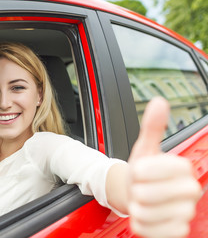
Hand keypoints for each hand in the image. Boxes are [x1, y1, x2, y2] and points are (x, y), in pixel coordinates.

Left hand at [128, 97, 201, 237]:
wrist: (139, 195)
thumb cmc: (143, 172)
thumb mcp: (145, 148)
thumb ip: (153, 127)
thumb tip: (159, 101)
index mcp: (183, 168)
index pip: (159, 168)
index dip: (144, 170)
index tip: (140, 169)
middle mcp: (190, 191)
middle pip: (148, 193)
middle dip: (136, 189)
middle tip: (140, 188)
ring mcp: (185, 212)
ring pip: (146, 212)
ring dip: (136, 206)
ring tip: (142, 201)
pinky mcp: (177, 231)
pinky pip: (152, 230)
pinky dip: (140, 223)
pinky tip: (145, 216)